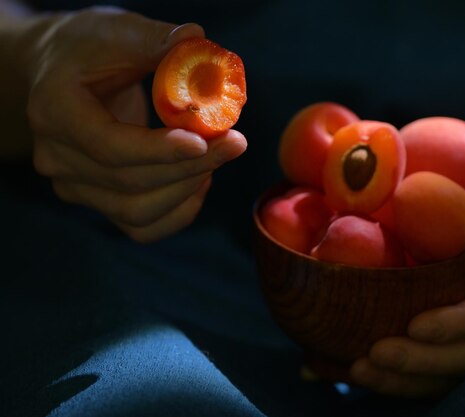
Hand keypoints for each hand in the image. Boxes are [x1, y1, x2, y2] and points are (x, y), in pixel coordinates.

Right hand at [23, 7, 246, 241]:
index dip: (161, 151)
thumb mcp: (117, 31)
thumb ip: (154, 40)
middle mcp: (57, 158)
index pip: (109, 146)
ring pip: (138, 213)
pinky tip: (199, 181)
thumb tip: (198, 42)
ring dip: (188, 190)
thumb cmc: (88, 49)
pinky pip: (142, 227)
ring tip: (216, 157)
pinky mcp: (97, 201)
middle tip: (234, 143)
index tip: (205, 141)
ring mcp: (75, 186)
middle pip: (130, 183)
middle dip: (191, 167)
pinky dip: (178, 211)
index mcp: (55, 111)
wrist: (60, 74)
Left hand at [349, 166, 464, 397]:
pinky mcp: (449, 341)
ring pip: (447, 373)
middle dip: (421, 361)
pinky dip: (393, 378)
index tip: (415, 326)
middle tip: (374, 357)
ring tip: (360, 371)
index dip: (456, 326)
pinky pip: (427, 371)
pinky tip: (353, 371)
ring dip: (404, 379)